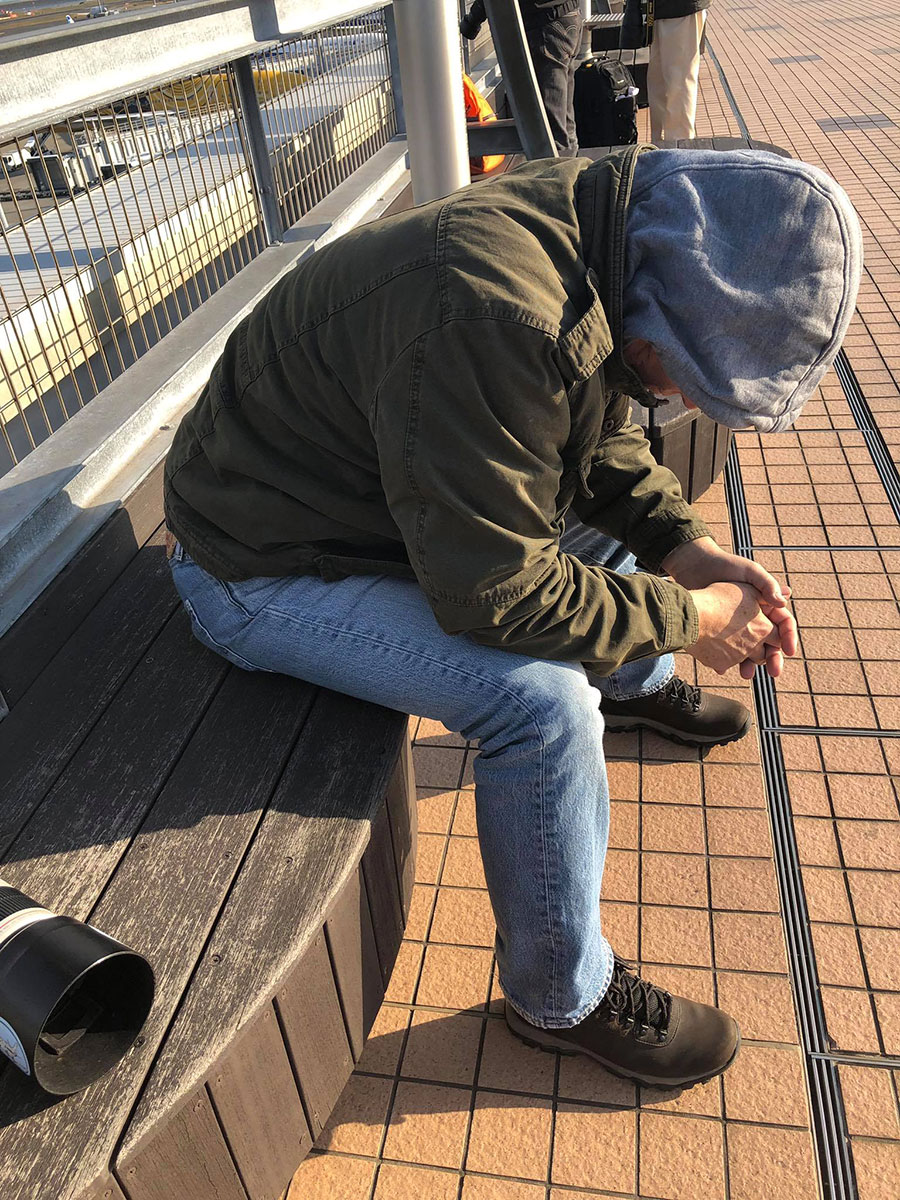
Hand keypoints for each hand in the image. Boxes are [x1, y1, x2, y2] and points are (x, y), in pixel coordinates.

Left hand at [664, 538, 796, 676]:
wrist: (695, 567)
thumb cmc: (725, 565)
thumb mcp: (750, 571)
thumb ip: (767, 584)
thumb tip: (785, 599)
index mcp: (766, 605)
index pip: (783, 625)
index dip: (789, 638)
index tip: (789, 651)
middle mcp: (753, 618)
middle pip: (769, 643)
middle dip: (773, 659)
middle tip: (774, 671)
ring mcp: (735, 626)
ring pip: (747, 651)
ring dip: (749, 664)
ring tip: (745, 673)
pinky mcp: (717, 631)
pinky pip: (724, 650)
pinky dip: (724, 661)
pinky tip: (722, 668)